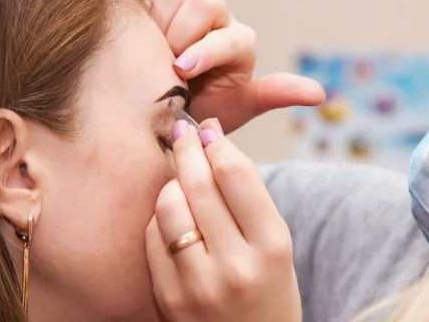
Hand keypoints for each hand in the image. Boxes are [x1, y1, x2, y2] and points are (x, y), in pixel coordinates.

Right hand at [145, 0, 324, 133]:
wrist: (163, 108)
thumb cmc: (203, 112)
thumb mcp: (236, 110)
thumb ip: (271, 95)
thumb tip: (319, 94)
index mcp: (239, 42)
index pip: (229, 35)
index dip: (204, 52)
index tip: (181, 72)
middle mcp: (218, 19)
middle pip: (204, 2)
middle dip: (181, 35)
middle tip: (166, 66)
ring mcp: (188, 5)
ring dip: (159, 26)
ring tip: (154, 56)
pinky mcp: (161, 0)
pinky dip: (142, 14)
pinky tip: (143, 40)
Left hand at [145, 118, 301, 321]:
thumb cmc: (268, 288)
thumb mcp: (276, 244)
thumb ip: (248, 197)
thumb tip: (212, 140)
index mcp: (273, 247)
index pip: (236, 175)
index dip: (218, 142)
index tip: (208, 128)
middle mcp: (236, 266)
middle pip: (199, 184)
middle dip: (187, 147)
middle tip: (183, 130)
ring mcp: (198, 286)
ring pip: (169, 206)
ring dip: (172, 182)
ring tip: (182, 180)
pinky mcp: (169, 299)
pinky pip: (152, 237)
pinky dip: (161, 217)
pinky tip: (174, 215)